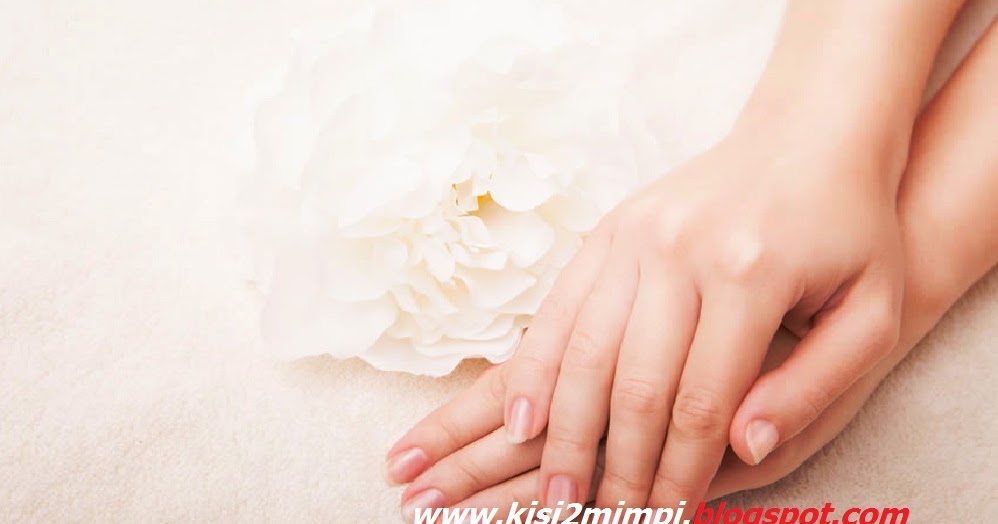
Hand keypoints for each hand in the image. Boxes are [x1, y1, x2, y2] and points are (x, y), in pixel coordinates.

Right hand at [497, 126, 902, 507]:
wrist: (807, 137)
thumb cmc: (848, 231)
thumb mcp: (870, 311)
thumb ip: (814, 385)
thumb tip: (743, 448)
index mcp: (749, 274)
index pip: (701, 404)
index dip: (679, 475)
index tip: (666, 519)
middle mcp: (679, 252)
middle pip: (632, 386)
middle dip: (615, 467)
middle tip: (601, 520)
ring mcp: (634, 236)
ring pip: (583, 351)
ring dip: (564, 431)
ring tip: (554, 491)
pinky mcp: (607, 231)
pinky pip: (559, 309)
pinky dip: (535, 368)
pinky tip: (520, 418)